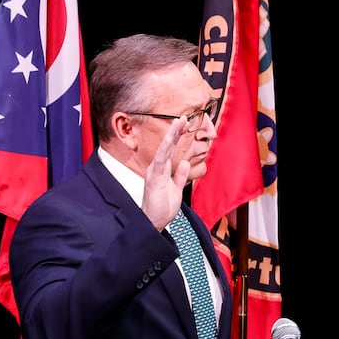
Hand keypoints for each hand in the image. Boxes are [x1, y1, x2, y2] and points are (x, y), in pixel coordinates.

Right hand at [141, 114, 195, 231]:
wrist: (154, 221)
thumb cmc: (163, 207)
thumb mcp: (176, 189)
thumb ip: (180, 176)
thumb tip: (184, 162)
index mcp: (163, 169)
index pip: (171, 149)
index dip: (177, 137)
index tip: (184, 124)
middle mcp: (157, 168)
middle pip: (167, 145)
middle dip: (175, 130)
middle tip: (183, 116)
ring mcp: (155, 172)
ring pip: (164, 149)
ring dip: (171, 136)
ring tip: (178, 123)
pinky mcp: (154, 179)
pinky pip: (160, 162)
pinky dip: (164, 151)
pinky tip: (169, 141)